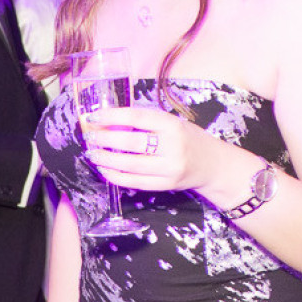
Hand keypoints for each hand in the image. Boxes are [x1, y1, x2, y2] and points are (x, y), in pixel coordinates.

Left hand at [81, 107, 223, 192]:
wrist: (212, 164)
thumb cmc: (187, 139)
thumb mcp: (172, 123)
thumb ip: (146, 122)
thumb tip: (110, 120)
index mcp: (173, 125)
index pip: (137, 117)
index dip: (112, 116)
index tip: (93, 116)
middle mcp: (173, 146)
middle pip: (131, 143)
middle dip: (105, 139)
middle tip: (89, 136)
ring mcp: (169, 168)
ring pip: (130, 165)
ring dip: (106, 159)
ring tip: (93, 154)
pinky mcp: (166, 184)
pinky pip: (134, 182)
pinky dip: (115, 176)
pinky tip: (104, 169)